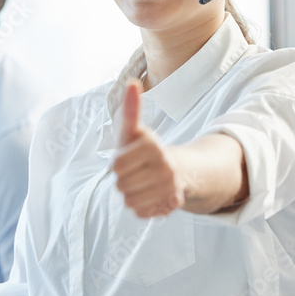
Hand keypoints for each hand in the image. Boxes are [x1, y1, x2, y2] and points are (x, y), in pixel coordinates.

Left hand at [113, 79, 186, 217]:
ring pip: (130, 201)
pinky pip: (141, 212)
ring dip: (131, 194)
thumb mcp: (134, 130)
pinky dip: (142, 206)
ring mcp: (170, 187)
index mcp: (153, 146)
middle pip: (121, 186)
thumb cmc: (146, 150)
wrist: (178, 170)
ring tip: (143, 184)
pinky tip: (151, 195)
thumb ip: (130, 109)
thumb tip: (132, 83)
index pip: (115, 166)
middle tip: (136, 172)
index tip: (128, 158)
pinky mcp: (172, 204)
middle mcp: (165, 166)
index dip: (117, 164)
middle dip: (124, 180)